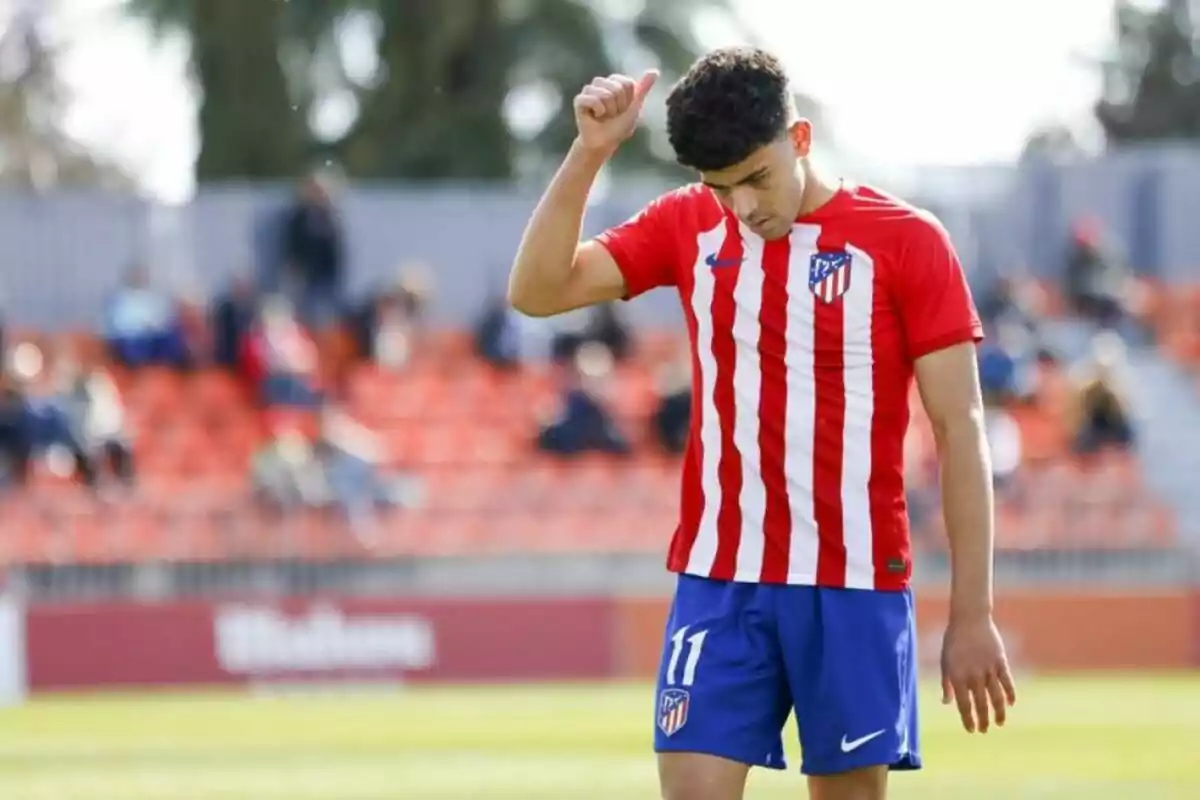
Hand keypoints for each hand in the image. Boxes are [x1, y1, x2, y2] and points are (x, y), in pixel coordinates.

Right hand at [573, 70, 658, 156]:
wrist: (603, 143)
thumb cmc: (619, 127)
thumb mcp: (634, 108)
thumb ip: (643, 89)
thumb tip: (655, 71)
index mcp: (615, 81)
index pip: (627, 83)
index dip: (628, 101)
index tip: (623, 110)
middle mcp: (601, 82)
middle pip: (616, 88)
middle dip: (618, 106)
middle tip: (612, 115)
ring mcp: (589, 90)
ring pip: (605, 93)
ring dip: (608, 110)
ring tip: (604, 116)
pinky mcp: (579, 99)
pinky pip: (592, 100)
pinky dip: (598, 111)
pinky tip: (595, 116)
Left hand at [940, 615, 1016, 732]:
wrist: (969, 618)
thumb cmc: (954, 640)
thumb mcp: (945, 660)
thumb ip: (947, 683)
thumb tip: (947, 702)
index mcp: (958, 675)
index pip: (964, 704)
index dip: (968, 719)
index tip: (971, 730)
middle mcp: (974, 675)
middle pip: (981, 704)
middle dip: (983, 720)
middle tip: (984, 730)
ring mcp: (989, 669)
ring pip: (996, 697)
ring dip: (999, 712)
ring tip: (1000, 723)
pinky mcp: (1000, 661)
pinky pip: (1007, 682)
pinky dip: (1010, 694)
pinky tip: (1011, 704)